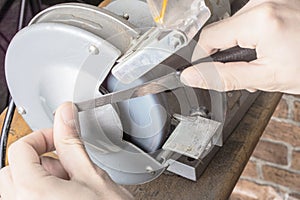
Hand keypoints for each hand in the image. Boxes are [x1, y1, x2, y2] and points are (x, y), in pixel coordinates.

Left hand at [0, 102, 132, 199]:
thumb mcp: (91, 176)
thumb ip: (71, 142)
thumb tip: (65, 114)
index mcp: (32, 192)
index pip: (21, 148)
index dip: (43, 136)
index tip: (59, 138)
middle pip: (13, 168)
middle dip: (40, 161)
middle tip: (66, 165)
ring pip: (16, 186)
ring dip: (39, 178)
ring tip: (69, 185)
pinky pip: (23, 199)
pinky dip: (39, 192)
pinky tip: (65, 196)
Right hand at [181, 0, 299, 93]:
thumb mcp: (265, 78)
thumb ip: (223, 77)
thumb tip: (192, 76)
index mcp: (258, 20)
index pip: (208, 38)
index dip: (202, 58)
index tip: (207, 72)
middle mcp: (263, 1)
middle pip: (223, 30)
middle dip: (228, 53)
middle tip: (249, 70)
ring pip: (237, 25)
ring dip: (243, 44)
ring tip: (265, 59)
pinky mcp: (277, 0)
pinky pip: (252, 18)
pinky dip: (255, 35)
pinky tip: (271, 47)